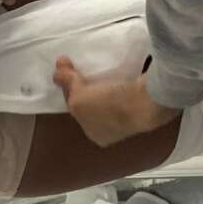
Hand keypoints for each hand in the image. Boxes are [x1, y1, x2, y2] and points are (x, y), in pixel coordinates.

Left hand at [53, 58, 181, 147]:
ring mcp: (131, 119)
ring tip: (100, 68)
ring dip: (105, 85)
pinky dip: (120, 83)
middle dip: (87, 90)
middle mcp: (113, 131)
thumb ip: (67, 85)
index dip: (70, 91)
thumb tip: (57, 73)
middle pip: (94, 106)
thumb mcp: (78, 98)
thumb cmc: (106, 106)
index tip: (68, 71)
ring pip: (111, 99)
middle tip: (82, 68)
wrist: (143, 103)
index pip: (78, 110)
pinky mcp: (145, 105)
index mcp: (96, 135)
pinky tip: (119, 72)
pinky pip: (127, 92)